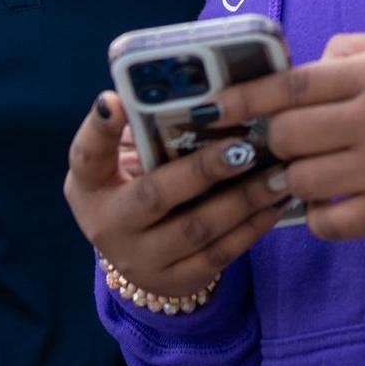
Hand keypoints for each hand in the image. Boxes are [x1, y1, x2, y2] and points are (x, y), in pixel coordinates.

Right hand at [64, 92, 293, 297]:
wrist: (137, 252)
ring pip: (197, 229)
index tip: (115, 100)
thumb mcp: (124, 159)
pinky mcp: (176, 280)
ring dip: (242, 200)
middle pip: (155, 195)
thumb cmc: (135, 183)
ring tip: (278, 174)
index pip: (86, 154)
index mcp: (89, 184)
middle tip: (243, 148)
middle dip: (202, 170)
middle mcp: (108, 224)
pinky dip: (252, 227)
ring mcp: (141, 259)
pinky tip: (276, 203)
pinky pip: (220, 255)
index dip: (99, 127)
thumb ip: (145, 128)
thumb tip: (190, 85)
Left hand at [213, 32, 364, 241]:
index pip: (294, 84)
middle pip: (289, 135)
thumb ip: (350, 51)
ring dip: (289, 177)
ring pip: (302, 180)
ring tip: (297, 170)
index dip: (246, 96)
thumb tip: (300, 69)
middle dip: (270, 139)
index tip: (213, 107)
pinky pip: (330, 222)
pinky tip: (326, 202)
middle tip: (270, 141)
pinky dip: (317, 215)